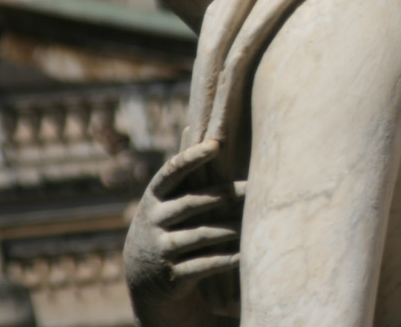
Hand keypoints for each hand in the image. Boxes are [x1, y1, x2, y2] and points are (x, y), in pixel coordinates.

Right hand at [124, 140, 244, 325]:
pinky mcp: (172, 275)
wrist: (144, 276)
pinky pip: (203, 265)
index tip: (216, 145)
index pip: (171, 172)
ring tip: (255, 221)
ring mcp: (161, 248)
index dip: (192, 158)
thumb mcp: (164, 198)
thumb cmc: (166, 223)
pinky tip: (247, 255)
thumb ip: (181, 168)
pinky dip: (226, 260)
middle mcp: (154, 220)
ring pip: (200, 235)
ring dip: (229, 228)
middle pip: (193, 203)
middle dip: (224, 195)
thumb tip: (192, 125)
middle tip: (255, 188)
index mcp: (155, 197)